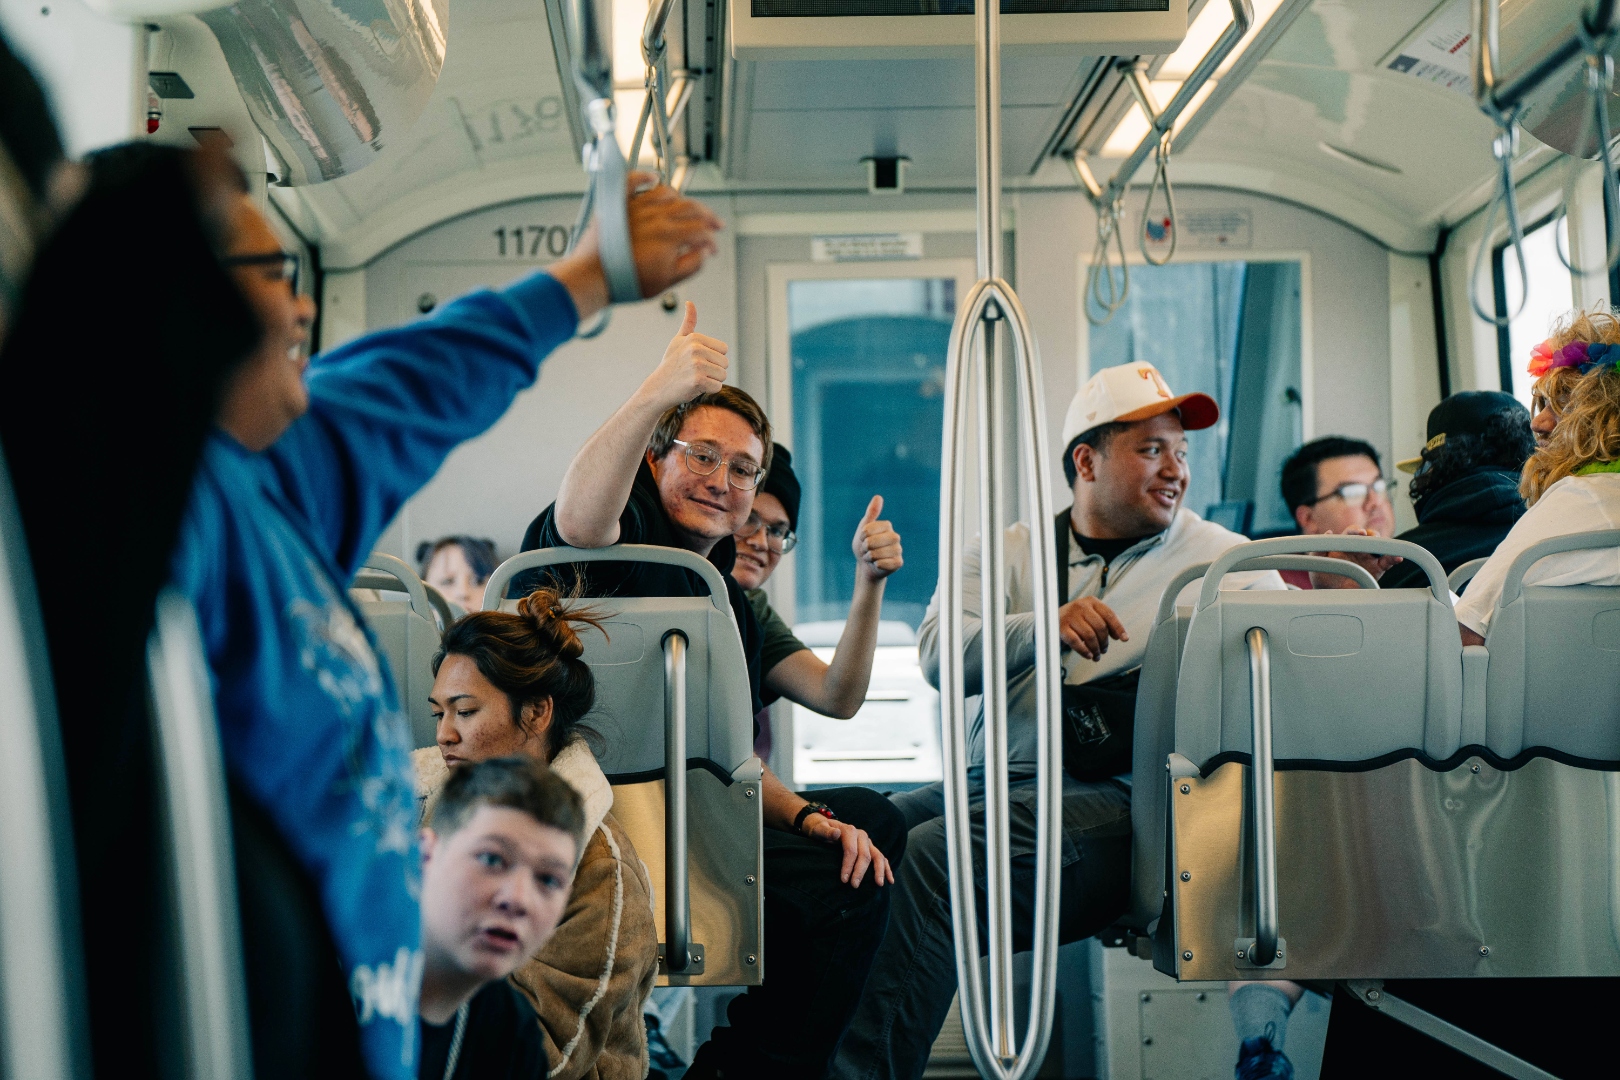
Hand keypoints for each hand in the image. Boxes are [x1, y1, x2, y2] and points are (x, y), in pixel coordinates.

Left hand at [550, 172, 723, 318]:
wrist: (593, 277)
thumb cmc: (625, 281)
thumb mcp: (666, 282)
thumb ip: (691, 265)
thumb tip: (703, 252)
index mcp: (669, 235)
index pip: (701, 230)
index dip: (711, 240)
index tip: (712, 248)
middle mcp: (655, 216)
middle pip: (690, 207)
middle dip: (708, 216)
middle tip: (715, 223)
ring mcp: (636, 207)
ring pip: (667, 193)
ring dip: (682, 199)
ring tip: (688, 207)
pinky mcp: (619, 205)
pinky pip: (633, 181)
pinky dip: (644, 176)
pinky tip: (652, 177)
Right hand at [637, 301, 729, 409]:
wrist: (658, 388)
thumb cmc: (671, 364)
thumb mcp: (678, 340)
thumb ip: (688, 322)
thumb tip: (690, 302)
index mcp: (695, 338)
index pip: (724, 349)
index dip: (714, 358)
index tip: (698, 361)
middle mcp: (696, 349)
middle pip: (725, 363)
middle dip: (714, 370)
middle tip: (696, 372)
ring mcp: (696, 365)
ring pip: (723, 375)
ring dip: (712, 381)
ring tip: (695, 379)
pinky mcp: (698, 381)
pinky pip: (717, 387)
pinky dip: (708, 390)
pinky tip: (695, 387)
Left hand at [800, 812, 892, 887]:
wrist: (825, 827)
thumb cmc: (820, 830)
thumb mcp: (818, 829)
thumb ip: (826, 831)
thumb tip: (837, 834)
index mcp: (849, 831)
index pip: (851, 850)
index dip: (848, 865)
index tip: (843, 880)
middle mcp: (861, 835)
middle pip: (865, 855)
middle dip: (860, 871)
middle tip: (854, 886)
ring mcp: (868, 842)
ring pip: (878, 856)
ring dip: (879, 871)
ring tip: (879, 884)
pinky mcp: (871, 848)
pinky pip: (882, 858)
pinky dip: (887, 869)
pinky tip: (890, 880)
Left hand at [853, 495, 902, 582]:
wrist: (866, 565)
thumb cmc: (864, 545)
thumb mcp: (864, 528)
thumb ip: (871, 513)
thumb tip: (878, 497)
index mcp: (887, 526)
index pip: (868, 529)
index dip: (862, 536)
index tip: (863, 538)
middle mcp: (895, 537)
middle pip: (873, 542)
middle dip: (865, 548)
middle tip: (867, 549)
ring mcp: (898, 550)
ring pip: (878, 554)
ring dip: (870, 557)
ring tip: (871, 557)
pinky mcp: (899, 562)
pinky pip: (885, 564)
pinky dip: (877, 565)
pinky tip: (878, 564)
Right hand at [1058, 596, 1127, 660]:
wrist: (1049, 620)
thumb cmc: (1074, 620)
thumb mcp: (1089, 616)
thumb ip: (1104, 622)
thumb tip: (1121, 636)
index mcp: (1091, 602)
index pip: (1109, 614)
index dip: (1118, 628)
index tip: (1125, 639)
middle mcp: (1081, 606)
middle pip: (1100, 626)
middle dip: (1104, 642)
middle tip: (1104, 650)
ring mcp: (1070, 616)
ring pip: (1089, 635)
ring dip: (1096, 649)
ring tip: (1096, 655)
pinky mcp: (1061, 627)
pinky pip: (1076, 642)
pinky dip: (1084, 651)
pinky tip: (1088, 655)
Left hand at [1308, 528, 1400, 588]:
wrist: (1329, 594)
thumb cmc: (1322, 576)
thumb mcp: (1316, 562)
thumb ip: (1319, 547)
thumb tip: (1329, 533)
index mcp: (1344, 544)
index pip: (1351, 534)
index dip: (1356, 532)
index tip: (1360, 534)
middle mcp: (1357, 549)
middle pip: (1369, 537)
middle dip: (1372, 535)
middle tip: (1372, 539)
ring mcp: (1368, 558)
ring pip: (1380, 547)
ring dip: (1384, 544)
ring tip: (1385, 547)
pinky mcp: (1376, 569)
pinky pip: (1387, 562)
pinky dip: (1394, 558)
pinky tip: (1398, 558)